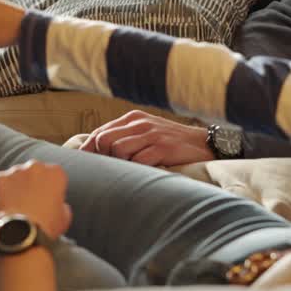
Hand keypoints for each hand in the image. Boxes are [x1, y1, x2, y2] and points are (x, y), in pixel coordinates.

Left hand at [0, 159, 71, 239]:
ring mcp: (15, 171)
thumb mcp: (65, 217)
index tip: (46, 199)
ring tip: (15, 205)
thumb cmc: (47, 228)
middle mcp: (35, 166)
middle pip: (34, 171)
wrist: (22, 234)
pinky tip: (3, 205)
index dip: (50, 188)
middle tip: (29, 201)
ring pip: (15, 175)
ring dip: (16, 186)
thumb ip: (62, 203)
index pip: (53, 175)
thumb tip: (58, 204)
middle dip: (32, 182)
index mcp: (56, 172)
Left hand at [78, 110, 213, 167]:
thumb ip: (123, 138)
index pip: (99, 132)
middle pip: (103, 140)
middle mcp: (140, 123)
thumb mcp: (145, 133)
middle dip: (102, 158)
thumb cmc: (170, 143)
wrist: (204, 144)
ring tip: (132, 170)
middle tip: (110, 170)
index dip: (89, 151)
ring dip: (121, 165)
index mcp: (132, 118)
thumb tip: (95, 152)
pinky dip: (137, 170)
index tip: (86, 166)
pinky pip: (138, 161)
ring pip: (118, 150)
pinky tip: (144, 172)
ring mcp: (152, 134)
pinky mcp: (163, 148)